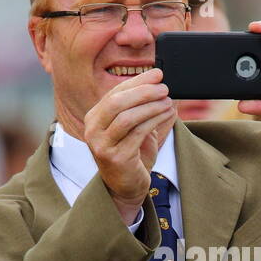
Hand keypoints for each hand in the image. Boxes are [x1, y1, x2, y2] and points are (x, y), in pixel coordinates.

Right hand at [83, 68, 176, 223]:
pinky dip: (154, 120)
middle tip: (164, 88)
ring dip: (151, 106)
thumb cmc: (131, 154)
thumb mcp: (132, 127)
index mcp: (94, 118)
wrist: (126, 186)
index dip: (137, 81)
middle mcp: (92, 130)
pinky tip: (166, 114)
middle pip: (117, 102)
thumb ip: (138, 106)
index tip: (157, 74)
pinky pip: (137, 133)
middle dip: (143, 91)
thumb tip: (156, 81)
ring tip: (167, 101)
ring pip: (127, 117)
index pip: (114, 93)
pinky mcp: (116, 158)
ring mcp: (102, 145)